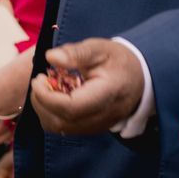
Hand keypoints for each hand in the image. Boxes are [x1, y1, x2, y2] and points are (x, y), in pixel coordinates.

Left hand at [29, 39, 143, 135]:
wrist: (139, 77)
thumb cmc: (117, 61)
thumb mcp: (100, 49)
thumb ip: (76, 52)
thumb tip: (51, 57)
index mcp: (108, 93)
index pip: (72, 107)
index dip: (47, 96)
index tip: (38, 78)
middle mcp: (105, 115)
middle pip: (62, 122)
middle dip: (41, 102)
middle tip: (39, 80)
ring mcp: (98, 125)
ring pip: (60, 128)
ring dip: (43, 109)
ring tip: (46, 87)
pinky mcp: (92, 128)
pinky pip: (64, 129)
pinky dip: (51, 114)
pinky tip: (54, 96)